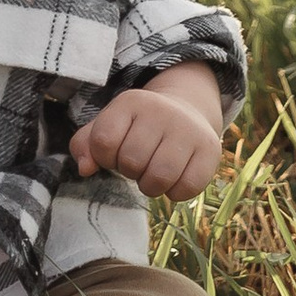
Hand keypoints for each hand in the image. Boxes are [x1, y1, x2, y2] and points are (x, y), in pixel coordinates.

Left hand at [70, 62, 225, 202]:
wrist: (186, 113)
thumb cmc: (138, 128)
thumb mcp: (109, 126)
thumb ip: (86, 145)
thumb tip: (85, 169)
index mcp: (130, 102)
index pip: (103, 141)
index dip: (105, 157)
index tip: (115, 152)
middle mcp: (160, 111)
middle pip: (130, 162)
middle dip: (129, 171)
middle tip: (138, 163)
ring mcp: (187, 130)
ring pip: (158, 178)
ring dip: (150, 186)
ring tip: (152, 173)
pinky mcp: (209, 150)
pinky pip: (186, 188)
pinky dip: (175, 192)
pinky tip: (174, 178)